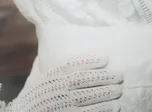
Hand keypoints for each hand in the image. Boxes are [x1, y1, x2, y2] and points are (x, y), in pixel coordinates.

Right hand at [6, 55, 122, 111]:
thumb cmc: (32, 97)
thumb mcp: (35, 78)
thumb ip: (43, 64)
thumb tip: (49, 46)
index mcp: (50, 77)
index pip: (72, 66)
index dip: (90, 61)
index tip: (105, 58)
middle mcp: (56, 90)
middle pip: (84, 81)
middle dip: (103, 78)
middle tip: (119, 76)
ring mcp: (61, 105)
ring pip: (88, 98)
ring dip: (105, 94)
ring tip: (118, 91)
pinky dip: (100, 111)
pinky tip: (112, 108)